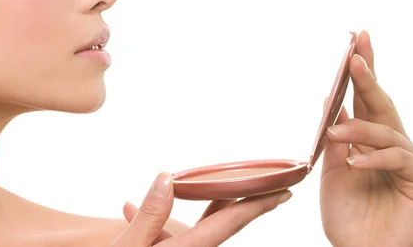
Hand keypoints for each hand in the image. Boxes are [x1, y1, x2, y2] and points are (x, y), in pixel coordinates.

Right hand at [111, 172, 291, 245]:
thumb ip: (149, 215)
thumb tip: (167, 178)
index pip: (229, 223)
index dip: (258, 205)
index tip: (284, 192)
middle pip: (223, 224)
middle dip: (246, 202)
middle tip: (273, 185)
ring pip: (198, 228)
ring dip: (204, 206)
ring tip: (205, 186)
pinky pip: (173, 235)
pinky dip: (161, 220)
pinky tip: (129, 209)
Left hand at [321, 31, 412, 246]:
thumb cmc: (348, 215)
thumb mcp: (332, 170)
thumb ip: (335, 136)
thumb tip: (330, 99)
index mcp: (369, 139)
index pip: (365, 98)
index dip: (362, 70)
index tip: (356, 41)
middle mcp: (391, 144)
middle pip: (381, 102)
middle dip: (368, 74)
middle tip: (357, 50)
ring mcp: (409, 160)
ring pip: (385, 130)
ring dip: (357, 129)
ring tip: (334, 133)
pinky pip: (399, 158)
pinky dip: (373, 159)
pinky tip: (354, 164)